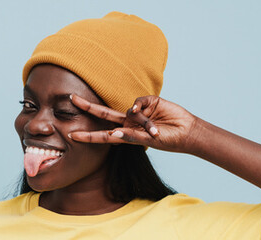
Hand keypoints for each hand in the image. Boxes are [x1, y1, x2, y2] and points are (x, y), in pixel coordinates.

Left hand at [68, 95, 201, 153]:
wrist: (188, 132)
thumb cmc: (169, 141)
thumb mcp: (148, 141)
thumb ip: (131, 137)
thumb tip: (113, 133)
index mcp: (127, 135)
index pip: (103, 135)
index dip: (88, 136)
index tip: (72, 135)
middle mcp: (130, 122)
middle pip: (104, 114)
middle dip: (88, 107)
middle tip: (72, 98)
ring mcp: (139, 112)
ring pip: (130, 111)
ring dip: (143, 122)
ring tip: (157, 131)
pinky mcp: (149, 102)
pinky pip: (139, 102)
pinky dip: (140, 107)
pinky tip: (146, 113)